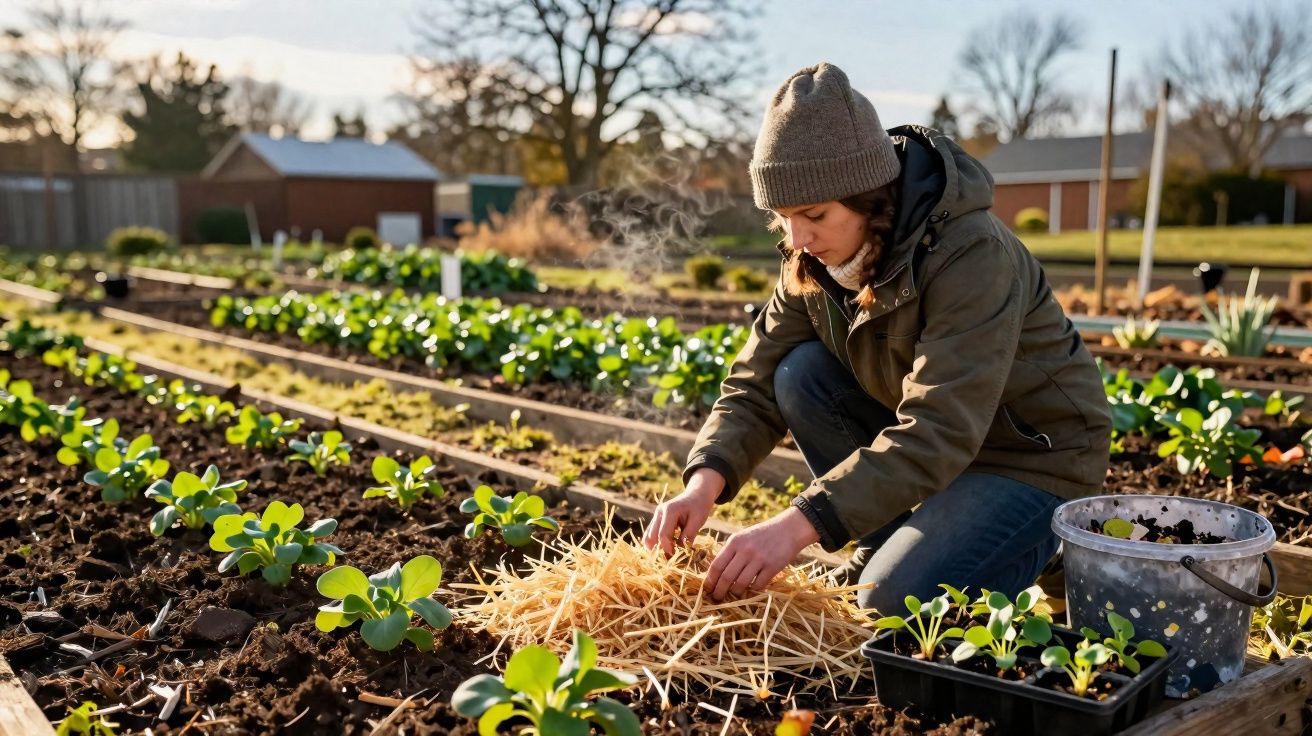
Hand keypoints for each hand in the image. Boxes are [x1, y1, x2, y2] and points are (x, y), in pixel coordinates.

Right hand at [643, 468, 722, 555]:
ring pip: (648, 537)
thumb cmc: (699, 507)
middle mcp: (659, 512)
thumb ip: (688, 535)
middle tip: (670, 560)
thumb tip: (681, 551)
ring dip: (656, 548)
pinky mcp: (656, 519)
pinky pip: (650, 534)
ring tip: (668, 555)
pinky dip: (656, 543)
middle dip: (659, 550)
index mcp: (669, 511)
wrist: (696, 495)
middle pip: (651, 537)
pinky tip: (666, 548)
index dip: (668, 549)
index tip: (677, 557)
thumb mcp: (698, 521)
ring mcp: (656, 515)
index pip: (663, 535)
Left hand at [703, 507, 819, 600]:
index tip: (707, 589)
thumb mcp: (743, 537)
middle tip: (716, 598)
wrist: (788, 529)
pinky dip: (753, 590)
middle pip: (726, 577)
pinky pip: (758, 585)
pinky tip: (751, 590)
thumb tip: (716, 573)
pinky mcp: (773, 567)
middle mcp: (745, 550)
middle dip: (719, 591)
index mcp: (734, 542)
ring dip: (735, 593)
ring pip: (741, 584)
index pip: (717, 565)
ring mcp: (759, 559)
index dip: (710, 580)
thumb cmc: (762, 535)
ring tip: (733, 595)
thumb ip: (730, 552)